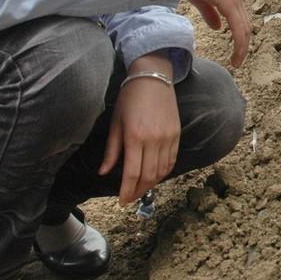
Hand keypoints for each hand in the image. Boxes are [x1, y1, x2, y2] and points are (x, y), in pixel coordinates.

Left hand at [100, 72, 180, 205]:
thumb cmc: (129, 99)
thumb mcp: (115, 123)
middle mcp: (153, 139)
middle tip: (130, 198)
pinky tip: (155, 175)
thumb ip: (111, 151)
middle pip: (148, 175)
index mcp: (135, 137)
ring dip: (151, 183)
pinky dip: (164, 172)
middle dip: (139, 191)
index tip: (122, 201)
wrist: (153, 78)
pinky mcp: (176, 134)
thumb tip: (104, 172)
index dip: (127, 191)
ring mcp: (167, 137)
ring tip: (141, 189)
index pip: (132, 173)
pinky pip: (172, 160)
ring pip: (162, 170)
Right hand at [168, 0, 250, 66]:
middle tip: (236, 62)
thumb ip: (210, 13)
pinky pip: (238, 27)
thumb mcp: (200, 0)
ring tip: (236, 63)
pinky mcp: (229, 1)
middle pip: (246, 27)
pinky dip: (239, 43)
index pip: (241, 22)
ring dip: (242, 48)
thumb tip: (218, 27)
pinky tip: (235, 55)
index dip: (240, 40)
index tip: (235, 56)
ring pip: (245, 29)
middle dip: (243, 46)